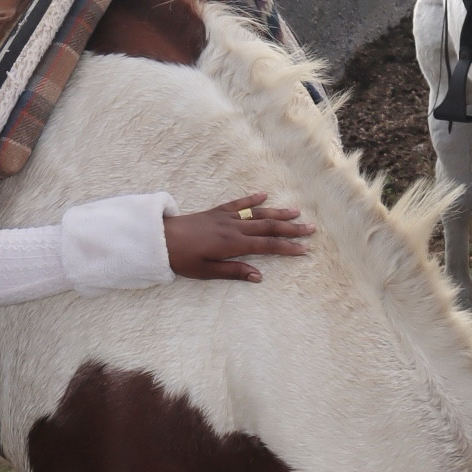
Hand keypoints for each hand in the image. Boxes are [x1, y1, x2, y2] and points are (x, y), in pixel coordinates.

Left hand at [163, 193, 312, 281]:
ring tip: (296, 212)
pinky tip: (264, 195)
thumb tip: (259, 276)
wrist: (161, 238)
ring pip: (257, 213)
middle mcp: (233, 228)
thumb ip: (234, 272)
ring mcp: (225, 217)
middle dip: (291, 228)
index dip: (287, 248)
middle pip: (268, 227)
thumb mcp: (207, 272)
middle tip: (310, 229)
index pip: (267, 245)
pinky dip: (252, 199)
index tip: (304, 249)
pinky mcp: (216, 212)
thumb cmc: (182, 259)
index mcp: (232, 244)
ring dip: (278, 213)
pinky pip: (238, 203)